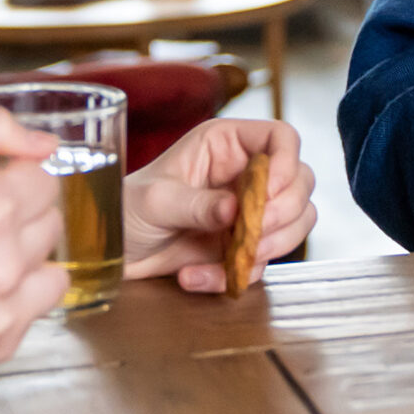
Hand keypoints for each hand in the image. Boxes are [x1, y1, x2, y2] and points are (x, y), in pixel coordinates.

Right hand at [0, 108, 70, 365]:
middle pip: (51, 223)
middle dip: (18, 216)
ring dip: (23, 257)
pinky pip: (36, 308)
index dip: (12, 179)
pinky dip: (15, 297)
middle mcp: (3, 264)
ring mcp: (2, 312)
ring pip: (51, 267)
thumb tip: (49, 146)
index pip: (45, 181)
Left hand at [123, 118, 316, 292]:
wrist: (112, 253)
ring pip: (297, 221)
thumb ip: (196, 204)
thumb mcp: (155, 201)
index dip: (286, 162)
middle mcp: (245, 172)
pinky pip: (265, 261)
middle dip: (282, 212)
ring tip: (231, 259)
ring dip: (272, 246)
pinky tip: (197, 276)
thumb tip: (235, 209)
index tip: (270, 191)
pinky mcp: (246, 245)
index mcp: (226, 144)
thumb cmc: (127, 209)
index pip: (281, 137)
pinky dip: (237, 273)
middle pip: (300, 181)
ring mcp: (250, 210)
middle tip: (252, 232)